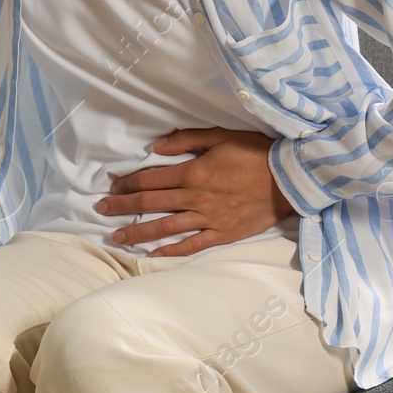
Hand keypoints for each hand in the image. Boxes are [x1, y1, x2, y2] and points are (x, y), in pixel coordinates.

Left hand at [91, 127, 295, 256]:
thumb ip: (186, 140)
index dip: (127, 183)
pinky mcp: (224, 233)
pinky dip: (172, 251)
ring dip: (138, 232)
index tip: (111, 186)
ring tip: (116, 238)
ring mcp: (209, 218)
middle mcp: (196, 197)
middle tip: (100, 209)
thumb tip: (157, 147)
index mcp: (193, 172)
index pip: (150, 179)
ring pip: (165, 227)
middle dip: (122, 207)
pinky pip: (193, 245)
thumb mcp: (220, 136)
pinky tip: (153, 255)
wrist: (292, 177)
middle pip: (150, 203)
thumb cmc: (256, 152)